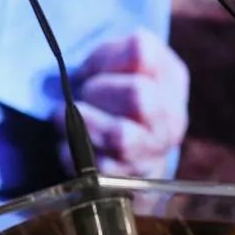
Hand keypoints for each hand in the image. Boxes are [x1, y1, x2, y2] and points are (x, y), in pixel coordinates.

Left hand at [55, 29, 189, 179]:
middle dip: (98, 91)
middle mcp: (172, 117)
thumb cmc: (112, 93)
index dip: (110, 59)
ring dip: (83, 124)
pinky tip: (71, 143)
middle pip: (139, 96)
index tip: (96, 67)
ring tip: (63, 117)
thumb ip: (116, 53)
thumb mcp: (113, 61)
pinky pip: (99, 167)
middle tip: (82, 93)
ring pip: (122, 137)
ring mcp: (154, 152)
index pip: (142, 53)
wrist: (121, 149)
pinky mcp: (130, 181)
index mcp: (170, 77)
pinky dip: (74, 153)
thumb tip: (115, 60)